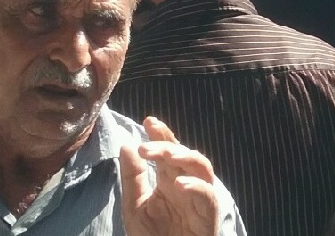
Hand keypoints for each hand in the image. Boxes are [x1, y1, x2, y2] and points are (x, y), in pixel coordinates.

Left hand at [121, 117, 219, 235]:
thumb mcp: (135, 206)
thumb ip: (132, 177)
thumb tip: (126, 145)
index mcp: (170, 179)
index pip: (169, 150)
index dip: (162, 133)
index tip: (148, 121)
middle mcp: (187, 184)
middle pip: (184, 154)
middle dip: (168, 145)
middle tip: (146, 145)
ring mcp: (199, 197)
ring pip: (202, 167)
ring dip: (185, 158)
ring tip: (166, 156)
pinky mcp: (208, 214)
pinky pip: (207, 195)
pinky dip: (196, 187)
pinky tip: (179, 183)